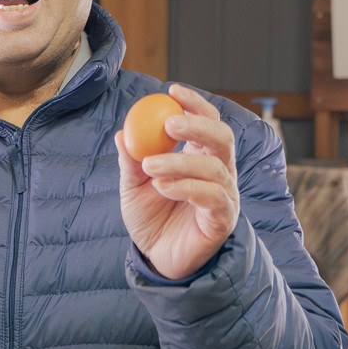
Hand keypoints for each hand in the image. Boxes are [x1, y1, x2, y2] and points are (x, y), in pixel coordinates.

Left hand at [117, 85, 239, 279]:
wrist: (157, 258)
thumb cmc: (151, 217)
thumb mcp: (133, 187)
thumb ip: (131, 161)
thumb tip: (122, 132)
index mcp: (201, 156)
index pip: (207, 120)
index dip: (195, 103)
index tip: (172, 90)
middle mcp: (219, 172)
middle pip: (222, 137)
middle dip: (198, 125)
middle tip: (169, 122)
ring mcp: (225, 195)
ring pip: (214, 167)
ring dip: (179, 161)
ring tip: (150, 166)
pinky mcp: (223, 219)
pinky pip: (212, 196)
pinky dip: (186, 187)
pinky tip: (163, 187)